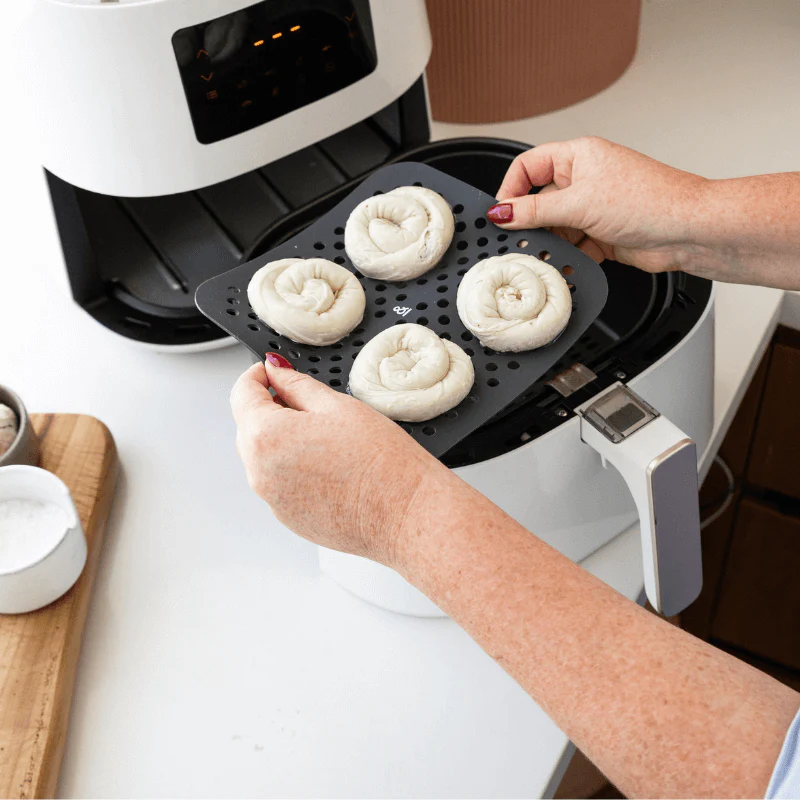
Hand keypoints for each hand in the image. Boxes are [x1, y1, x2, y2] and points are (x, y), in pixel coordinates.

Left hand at [230, 353, 452, 565]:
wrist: (404, 513)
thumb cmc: (379, 461)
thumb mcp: (336, 405)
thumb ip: (296, 384)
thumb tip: (276, 372)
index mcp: (265, 437)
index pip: (242, 394)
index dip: (256, 375)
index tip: (270, 370)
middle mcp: (259, 472)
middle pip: (249, 428)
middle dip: (270, 409)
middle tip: (307, 401)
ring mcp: (272, 500)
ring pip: (265, 458)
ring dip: (283, 441)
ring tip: (328, 439)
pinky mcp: (289, 518)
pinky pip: (281, 484)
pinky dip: (295, 470)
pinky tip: (331, 466)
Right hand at [490, 136, 707, 273]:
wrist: (688, 231)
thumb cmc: (650, 200)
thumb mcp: (580, 203)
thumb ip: (535, 210)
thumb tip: (501, 212)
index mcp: (578, 156)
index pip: (528, 166)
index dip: (511, 189)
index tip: (501, 214)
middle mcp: (585, 179)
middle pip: (539, 201)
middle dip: (530, 223)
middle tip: (519, 241)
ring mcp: (593, 208)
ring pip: (555, 228)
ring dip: (549, 244)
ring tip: (543, 257)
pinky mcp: (601, 235)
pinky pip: (572, 247)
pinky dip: (566, 258)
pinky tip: (564, 265)